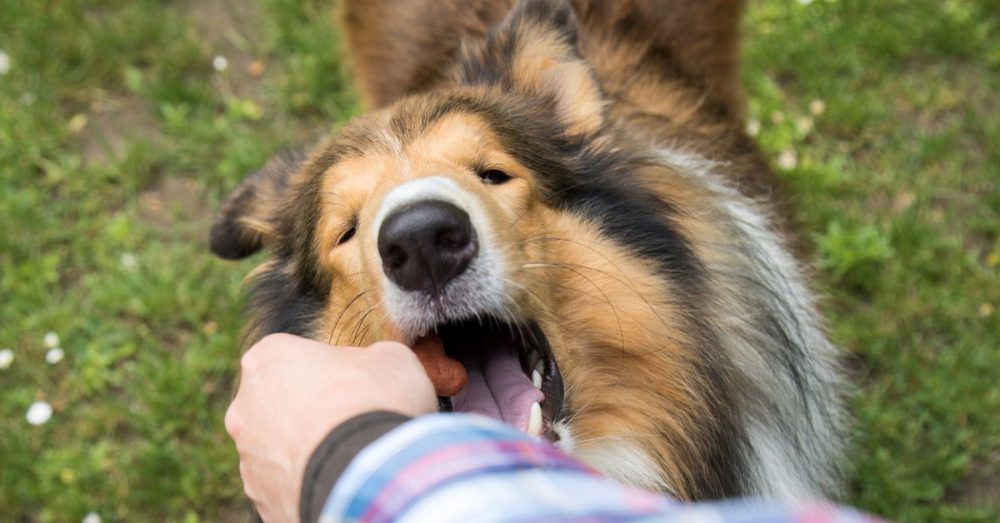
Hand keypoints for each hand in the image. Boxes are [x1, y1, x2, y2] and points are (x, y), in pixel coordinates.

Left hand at [224, 334, 436, 522]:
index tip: (354, 382)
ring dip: (307, 448)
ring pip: (279, 447)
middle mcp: (245, 404)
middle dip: (308, 410)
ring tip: (348, 456)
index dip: (328, 369)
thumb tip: (372, 366)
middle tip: (350, 421)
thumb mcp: (391, 358)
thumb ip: (370, 357)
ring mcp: (248, 455)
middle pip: (279, 402)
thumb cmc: (376, 401)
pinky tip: (338, 481)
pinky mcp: (258, 496)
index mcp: (269, 357)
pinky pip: (285, 484)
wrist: (366, 470)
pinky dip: (307, 481)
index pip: (293, 355)